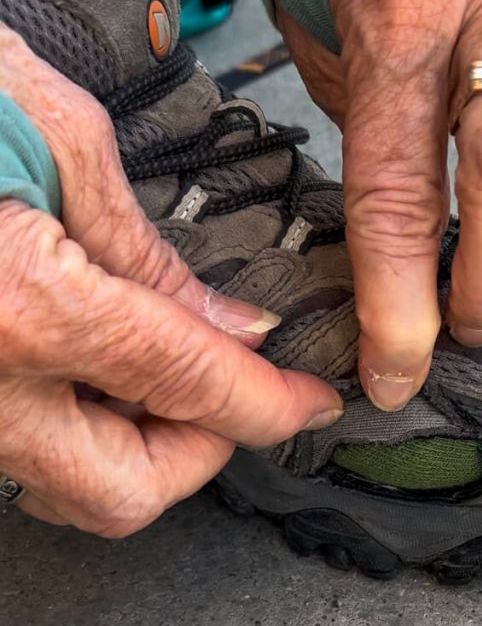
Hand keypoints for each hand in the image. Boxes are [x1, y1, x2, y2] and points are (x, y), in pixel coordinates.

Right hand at [0, 29, 341, 536]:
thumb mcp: (52, 134)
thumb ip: (142, 250)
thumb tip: (223, 324)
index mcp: (21, 304)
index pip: (186, 383)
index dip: (269, 403)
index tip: (309, 402)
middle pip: (125, 491)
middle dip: (199, 452)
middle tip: (229, 397)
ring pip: (66, 487)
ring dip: (134, 450)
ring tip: (156, 376)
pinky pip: (19, 453)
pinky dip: (73, 431)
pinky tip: (87, 373)